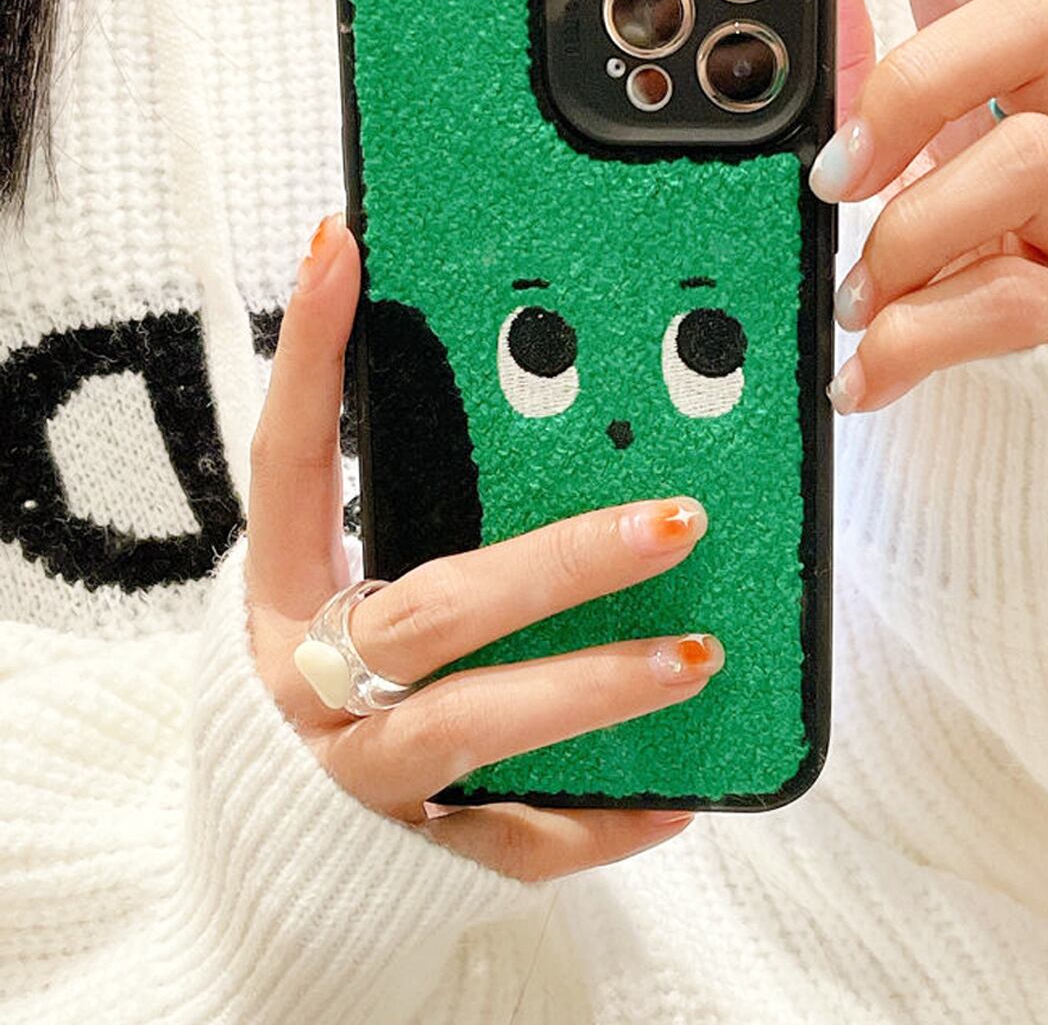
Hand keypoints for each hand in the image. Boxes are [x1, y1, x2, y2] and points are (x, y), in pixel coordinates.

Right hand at [244, 215, 721, 879]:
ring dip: (591, 686)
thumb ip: (420, 529)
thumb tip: (552, 433)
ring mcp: (354, 774)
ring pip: (475, 723)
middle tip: (676, 519)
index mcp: (288, 595)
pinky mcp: (408, 853)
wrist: (273, 875)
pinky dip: (598, 824)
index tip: (343, 251)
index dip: (306, 355)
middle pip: (434, 607)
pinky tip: (679, 797)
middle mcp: (308, 680)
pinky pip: (512, 841)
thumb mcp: (345, 601)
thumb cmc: (327, 700)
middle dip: (559, 562)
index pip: (288, 458)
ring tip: (696, 655)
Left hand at [776, 0, 1047, 412]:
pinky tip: (862, 371)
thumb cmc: (933, 240)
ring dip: (912, 234)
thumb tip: (744, 50)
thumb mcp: (877, 162)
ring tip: (850, 295)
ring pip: (1030, 164)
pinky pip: (1017, 304)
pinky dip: (920, 342)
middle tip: (835, 171)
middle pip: (1037, 19)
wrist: (1011, 360)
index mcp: (991, 64)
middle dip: (917, 86)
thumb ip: (834, 101)